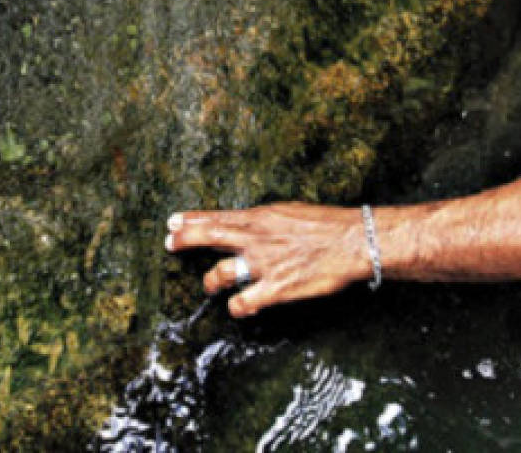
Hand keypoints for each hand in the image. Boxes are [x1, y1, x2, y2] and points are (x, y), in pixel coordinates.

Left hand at [165, 203, 370, 317]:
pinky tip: (238, 308)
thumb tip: (245, 225)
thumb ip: (263, 221)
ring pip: (220, 274)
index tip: (172, 221)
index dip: (191, 220)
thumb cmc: (324, 225)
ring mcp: (263, 264)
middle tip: (169, 243)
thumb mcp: (288, 212)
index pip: (216, 217)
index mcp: (259, 217)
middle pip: (209, 237)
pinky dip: (237, 307)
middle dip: (185, 240)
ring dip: (210, 282)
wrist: (351, 241)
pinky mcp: (275, 289)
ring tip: (209, 286)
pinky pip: (244, 302)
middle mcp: (255, 238)